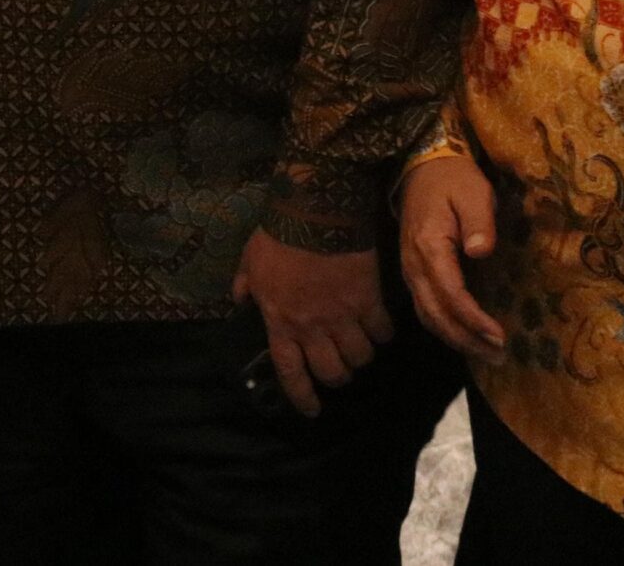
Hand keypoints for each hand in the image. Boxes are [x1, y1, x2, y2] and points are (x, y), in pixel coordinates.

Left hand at [230, 230, 392, 417]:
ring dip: (360, 357)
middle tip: (339, 368)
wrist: (314, 212)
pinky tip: (380, 328)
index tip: (312, 410)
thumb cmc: (277, 237)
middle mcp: (313, 328)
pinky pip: (382, 332)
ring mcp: (343, 317)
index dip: (302, 396)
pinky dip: (382, 334)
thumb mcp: (249, 262)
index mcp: (280, 321)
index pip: (290, 372)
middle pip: (332, 372)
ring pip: (360, 358)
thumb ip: (245, 286)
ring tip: (359, 347)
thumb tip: (240, 301)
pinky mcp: (369, 302)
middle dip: (337, 377)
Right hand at [399, 155, 506, 362]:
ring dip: (454, 338)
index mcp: (429, 245)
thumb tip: (482, 251)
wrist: (421, 167)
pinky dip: (443, 327)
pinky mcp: (412, 270)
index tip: (499, 336)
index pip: (450, 293)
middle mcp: (414, 263)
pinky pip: (424, 307)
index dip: (473, 319)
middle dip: (466, 339)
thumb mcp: (473, 192)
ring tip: (485, 354)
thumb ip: (479, 222)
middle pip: (435, 313)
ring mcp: (409, 269)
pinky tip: (464, 336)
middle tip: (497, 356)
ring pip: (427, 315)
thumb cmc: (453, 179)